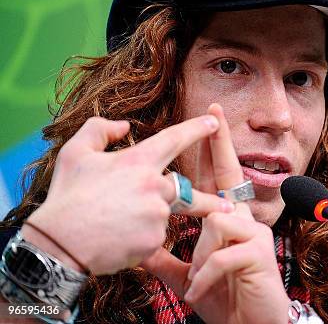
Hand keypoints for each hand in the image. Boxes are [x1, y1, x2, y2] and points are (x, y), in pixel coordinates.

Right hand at [23, 115, 234, 274]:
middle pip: (187, 189)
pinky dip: (141, 239)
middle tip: (227, 206)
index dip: (197, 129)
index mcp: (139, 161)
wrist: (59, 244)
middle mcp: (154, 185)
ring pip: (164, 215)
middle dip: (210, 200)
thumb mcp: (75, 153)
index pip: (175, 139)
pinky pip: (154, 238)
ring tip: (124, 225)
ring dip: (152, 219)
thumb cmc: (67, 196)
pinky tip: (118, 241)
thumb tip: (124, 127)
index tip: (214, 123)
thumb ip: (99, 130)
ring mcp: (157, 214)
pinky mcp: (155, 240)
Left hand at [141, 104, 289, 323]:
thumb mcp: (190, 275)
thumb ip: (168, 258)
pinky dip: (203, 275)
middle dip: (221, 144)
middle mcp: (244, 220)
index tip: (207, 120)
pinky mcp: (257, 255)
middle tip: (212, 114)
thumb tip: (142, 245)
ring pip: (215, 222)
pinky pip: (221, 255)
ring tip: (197, 279)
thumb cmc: (225, 297)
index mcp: (227, 221)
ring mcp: (254, 235)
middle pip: (230, 177)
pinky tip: (198, 291)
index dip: (214, 149)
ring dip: (199, 255)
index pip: (219, 178)